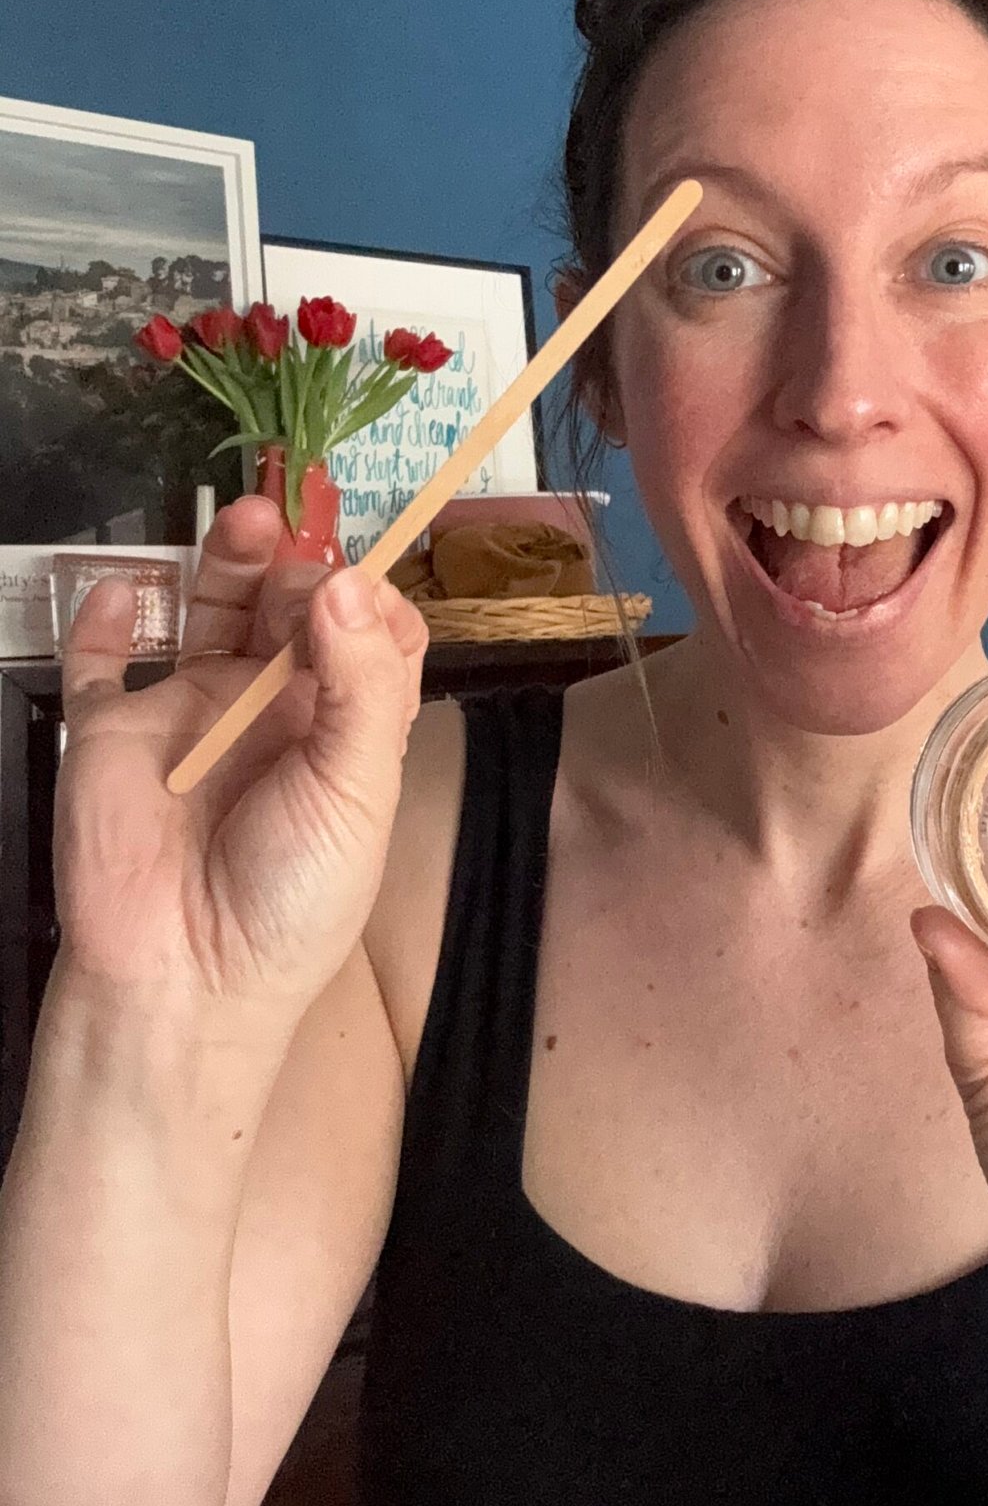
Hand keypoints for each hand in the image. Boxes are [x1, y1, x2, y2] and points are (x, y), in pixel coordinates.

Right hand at [52, 495, 429, 1026]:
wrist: (184, 983)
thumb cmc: (292, 900)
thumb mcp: (358, 790)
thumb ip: (358, 682)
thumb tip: (345, 580)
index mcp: (343, 725)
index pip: (368, 634)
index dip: (368, 597)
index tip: (358, 579)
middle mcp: (270, 708)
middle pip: (291, 607)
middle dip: (300, 564)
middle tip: (299, 550)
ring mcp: (190, 713)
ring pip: (209, 611)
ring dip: (227, 561)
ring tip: (246, 521)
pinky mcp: (114, 730)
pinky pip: (102, 660)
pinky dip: (106, 617)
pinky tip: (129, 587)